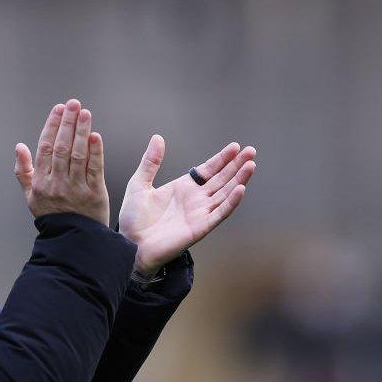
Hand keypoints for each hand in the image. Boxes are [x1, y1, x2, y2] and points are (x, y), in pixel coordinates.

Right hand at [13, 99, 108, 224]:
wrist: (71, 239)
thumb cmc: (52, 216)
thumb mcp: (30, 196)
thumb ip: (23, 170)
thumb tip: (19, 147)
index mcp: (41, 182)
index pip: (46, 148)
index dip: (52, 127)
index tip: (58, 110)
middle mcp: (57, 183)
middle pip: (62, 148)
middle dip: (68, 123)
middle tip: (73, 104)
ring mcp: (76, 188)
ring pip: (78, 155)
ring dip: (81, 132)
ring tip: (85, 113)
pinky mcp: (94, 193)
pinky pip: (94, 169)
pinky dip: (95, 152)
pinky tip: (95, 136)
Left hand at [118, 135, 255, 275]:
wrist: (130, 244)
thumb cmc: (133, 219)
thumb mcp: (139, 184)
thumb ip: (150, 162)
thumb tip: (157, 137)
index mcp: (183, 188)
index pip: (208, 170)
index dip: (222, 159)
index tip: (234, 146)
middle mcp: (195, 199)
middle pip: (221, 179)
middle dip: (236, 165)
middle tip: (251, 151)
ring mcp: (199, 213)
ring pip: (225, 194)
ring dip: (239, 180)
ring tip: (251, 165)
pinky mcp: (200, 227)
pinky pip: (219, 213)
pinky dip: (230, 202)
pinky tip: (240, 189)